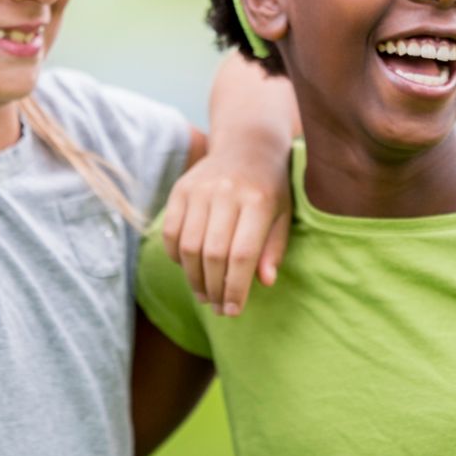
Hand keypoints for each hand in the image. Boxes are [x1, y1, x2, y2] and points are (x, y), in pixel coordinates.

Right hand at [161, 149, 291, 315]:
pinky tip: (188, 268)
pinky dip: (176, 257)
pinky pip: (171, 232)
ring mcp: (200, 189)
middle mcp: (227, 192)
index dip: (235, 288)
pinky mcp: (181, 189)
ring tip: (204, 294)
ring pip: (188, 247)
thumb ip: (274, 248)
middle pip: (213, 254)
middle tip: (217, 307)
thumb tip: (265, 282)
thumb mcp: (283, 214)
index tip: (233, 311)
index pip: (242, 255)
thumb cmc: (271, 187)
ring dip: (194, 278)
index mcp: (258, 200)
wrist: (248, 145)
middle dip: (214, 288)